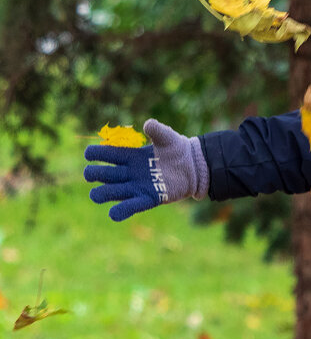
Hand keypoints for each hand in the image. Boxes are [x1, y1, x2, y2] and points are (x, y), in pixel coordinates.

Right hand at [84, 119, 208, 220]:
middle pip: (103, 174)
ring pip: (111, 192)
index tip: (89, 154)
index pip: (106, 154)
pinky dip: (121, 211)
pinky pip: (131, 206)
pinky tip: (114, 214)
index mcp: (130, 156)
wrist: (193, 166)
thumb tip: (148, 124)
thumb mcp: (168, 137)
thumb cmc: (177, 149)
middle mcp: (129, 172)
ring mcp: (137, 186)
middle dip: (93, 174)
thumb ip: (158, 130)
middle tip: (91, 174)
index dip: (94, 154)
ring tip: (96, 195)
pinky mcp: (148, 198)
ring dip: (102, 194)